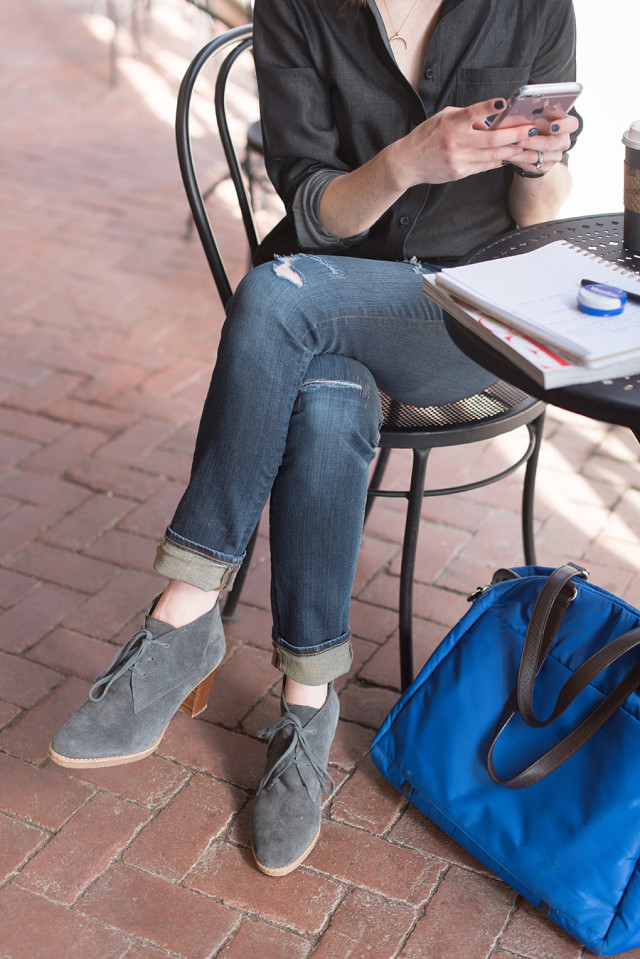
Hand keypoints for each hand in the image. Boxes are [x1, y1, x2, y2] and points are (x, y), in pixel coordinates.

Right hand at [389, 98, 531, 190]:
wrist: (408, 163)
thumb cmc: (427, 136)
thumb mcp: (444, 118)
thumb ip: (467, 117)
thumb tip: (490, 122)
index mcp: (450, 123)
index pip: (472, 113)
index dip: (488, 108)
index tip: (503, 103)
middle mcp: (455, 142)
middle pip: (491, 140)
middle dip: (514, 134)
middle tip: (531, 129)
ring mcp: (458, 160)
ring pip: (492, 156)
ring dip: (512, 150)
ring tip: (527, 144)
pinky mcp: (459, 173)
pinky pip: (484, 166)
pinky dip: (498, 161)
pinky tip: (510, 156)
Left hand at [509, 113, 579, 175]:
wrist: (537, 145)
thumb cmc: (537, 123)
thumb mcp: (539, 115)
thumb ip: (536, 111)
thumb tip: (522, 107)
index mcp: (566, 125)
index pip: (572, 124)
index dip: (563, 125)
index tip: (552, 126)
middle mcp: (563, 141)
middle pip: (551, 143)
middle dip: (533, 140)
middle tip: (518, 137)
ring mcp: (555, 156)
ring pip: (538, 155)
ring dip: (521, 150)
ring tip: (508, 144)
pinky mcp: (545, 166)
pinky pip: (530, 164)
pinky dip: (517, 158)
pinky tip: (507, 154)